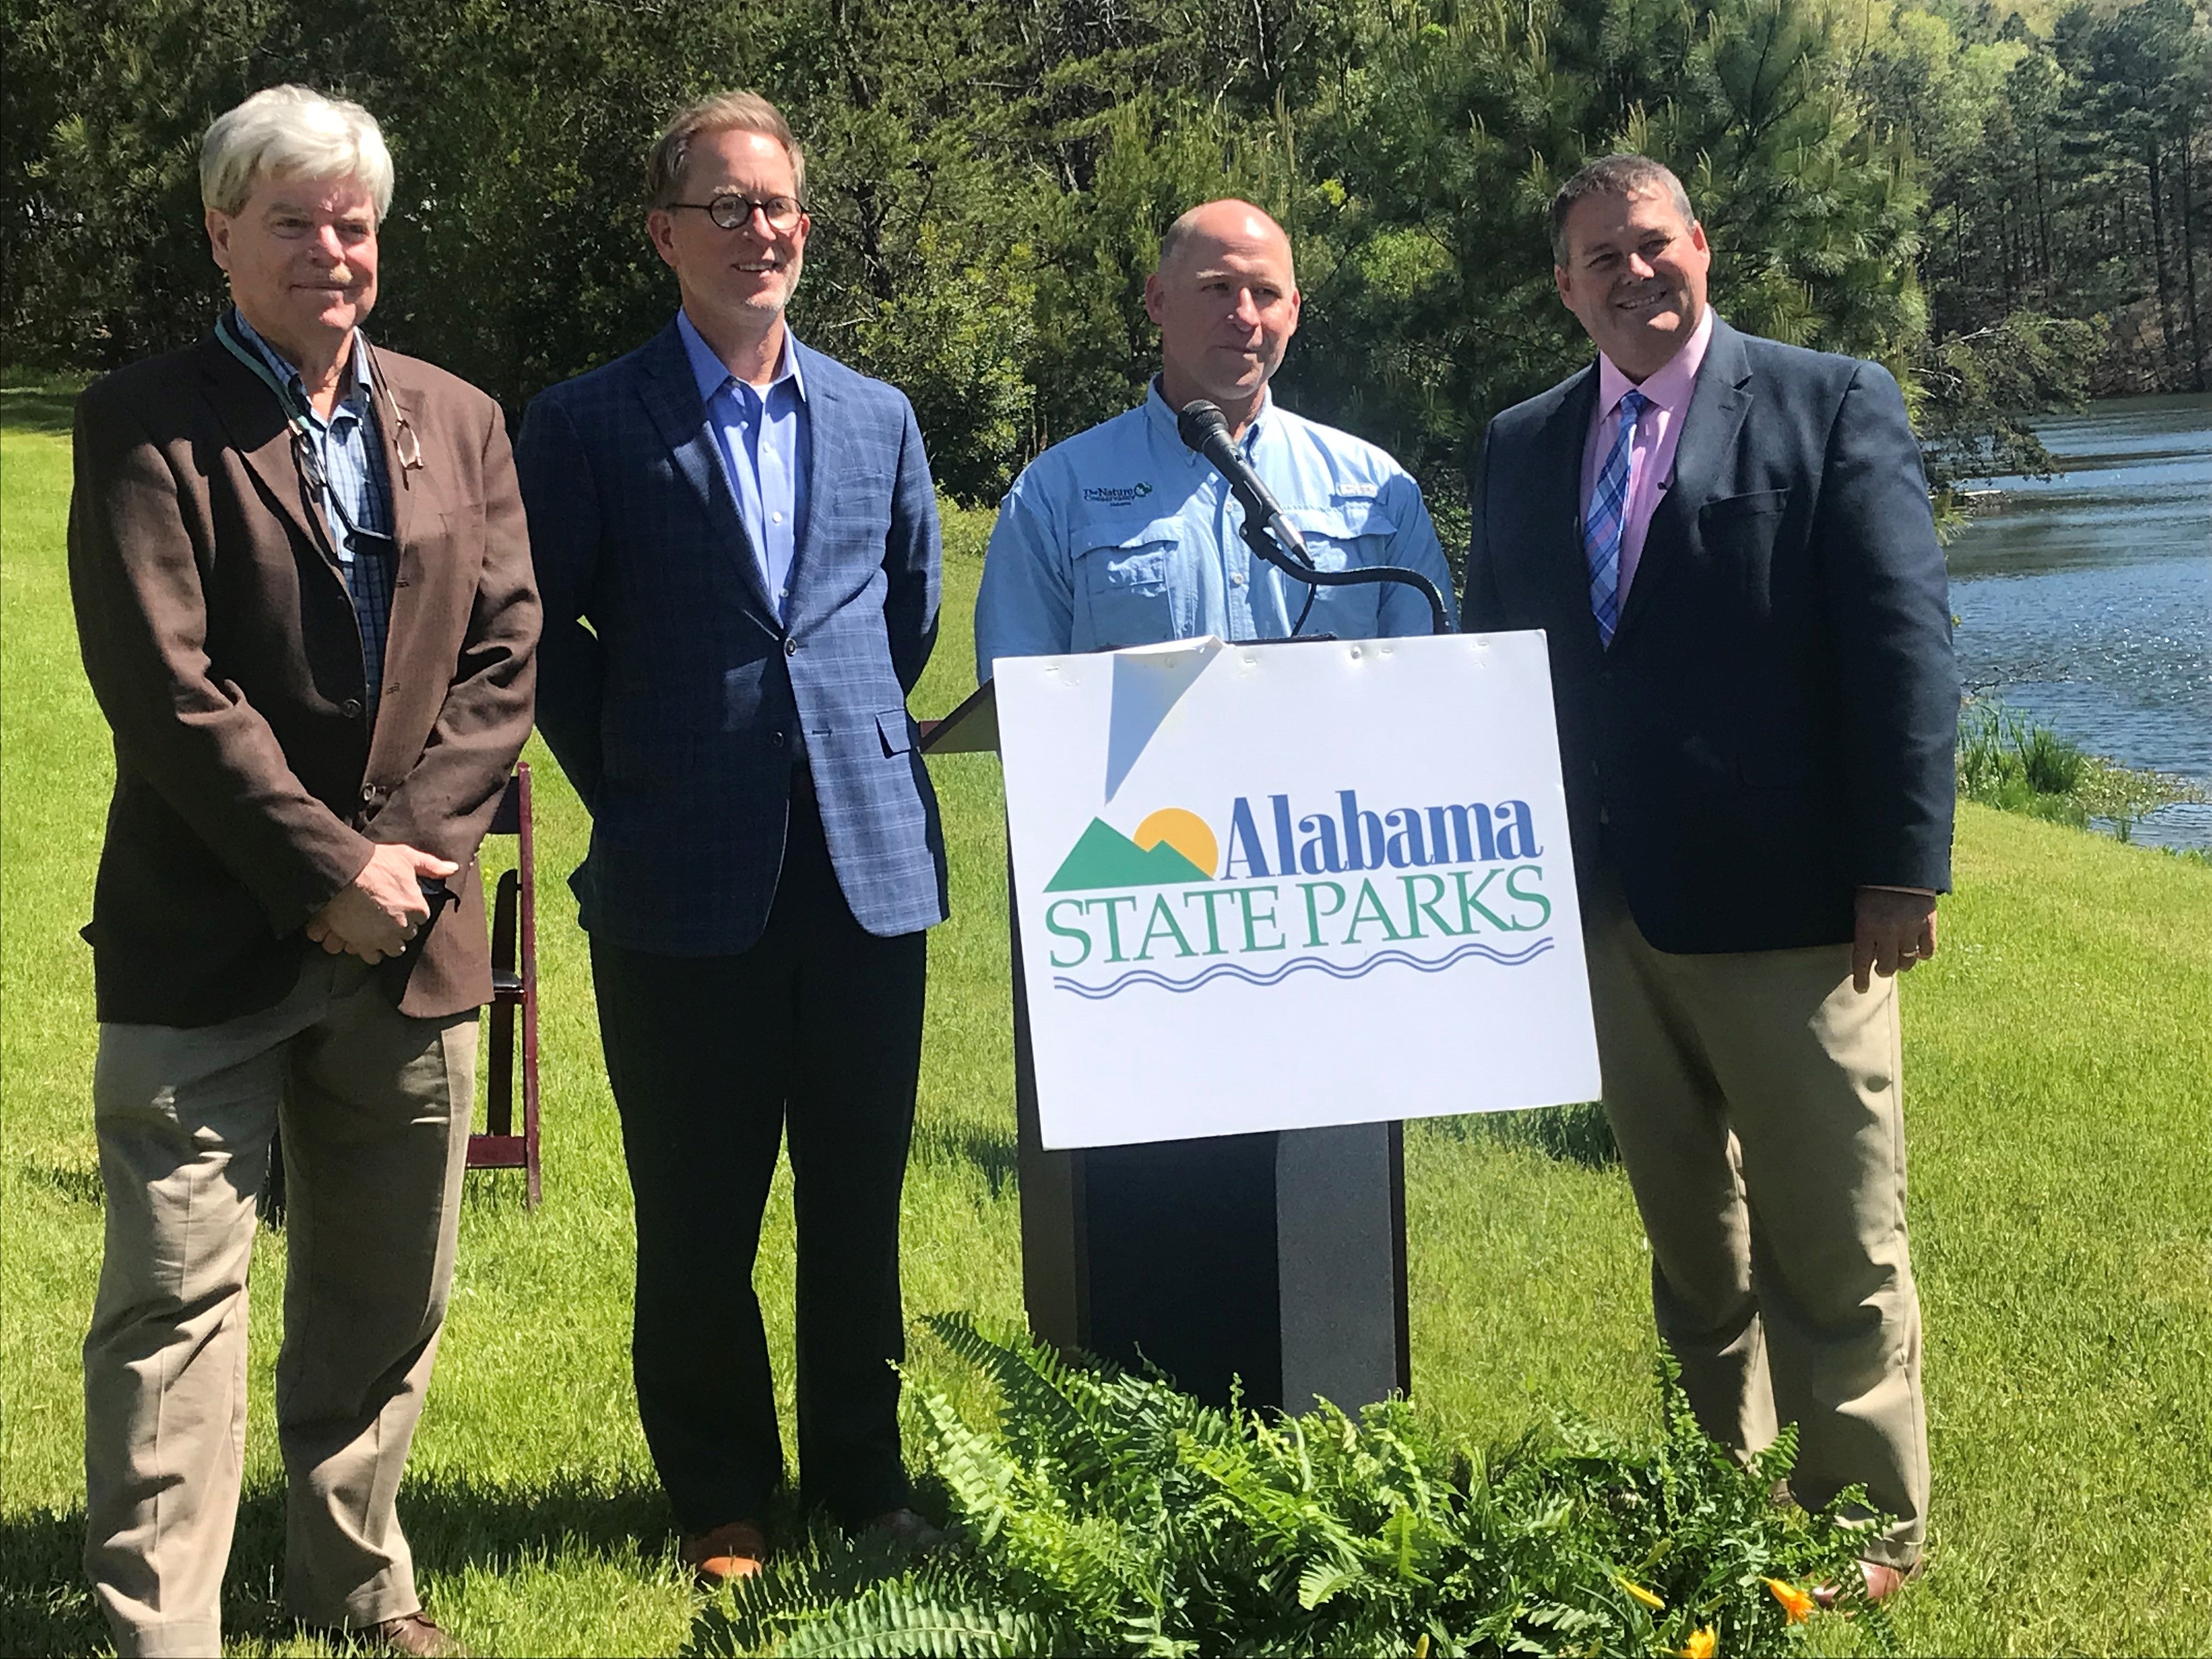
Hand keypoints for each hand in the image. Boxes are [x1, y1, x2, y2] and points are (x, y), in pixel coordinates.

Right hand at [308, 843, 458, 963]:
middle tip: (389, 917)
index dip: (412, 911)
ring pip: (394, 948)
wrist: (342, 873)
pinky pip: (373, 957)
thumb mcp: (406, 857)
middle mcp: (402, 926)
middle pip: (408, 933)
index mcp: (416, 907)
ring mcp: (382, 937)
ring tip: (380, 931)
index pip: (421, 917)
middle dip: (401, 926)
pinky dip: (370, 951)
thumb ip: (431, 865)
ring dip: (389, 941)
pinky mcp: (362, 944)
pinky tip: (367, 942)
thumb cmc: (374, 863)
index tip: (402, 905)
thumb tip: (453, 868)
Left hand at [1852, 887, 1936, 993]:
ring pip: (1908, 961)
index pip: (1861, 962)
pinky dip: (1923, 954)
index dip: (1861, 979)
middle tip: (1882, 967)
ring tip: (1899, 958)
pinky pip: (1927, 950)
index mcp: (1867, 927)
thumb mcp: (1860, 906)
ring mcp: (1910, 930)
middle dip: (1883, 970)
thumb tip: (1867, 951)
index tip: (1861, 989)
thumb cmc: (1875, 884)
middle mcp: (1888, 933)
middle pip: (1887, 966)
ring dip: (1902, 963)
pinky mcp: (1928, 925)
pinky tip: (1918, 950)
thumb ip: (1863, 928)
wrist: (1902, 865)